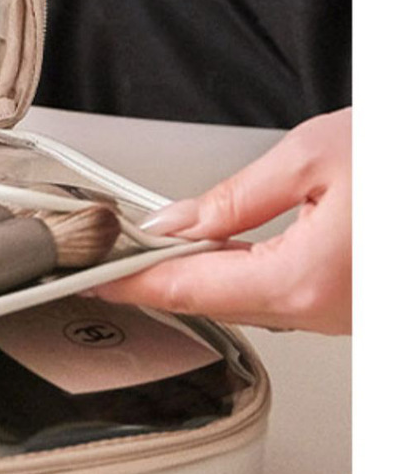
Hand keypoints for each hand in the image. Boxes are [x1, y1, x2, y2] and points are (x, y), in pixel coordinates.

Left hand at [98, 109, 351, 334]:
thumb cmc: (407, 156)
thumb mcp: (311, 157)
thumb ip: (236, 196)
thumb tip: (178, 221)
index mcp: (303, 282)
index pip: (190, 289)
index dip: (133, 281)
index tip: (92, 277)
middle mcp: (322, 313)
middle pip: (214, 302)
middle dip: (160, 277)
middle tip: (113, 252)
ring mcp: (340, 317)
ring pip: (247, 304)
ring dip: (202, 278)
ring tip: (160, 248)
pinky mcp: (351, 306)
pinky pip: (280, 299)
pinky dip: (243, 279)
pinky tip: (223, 255)